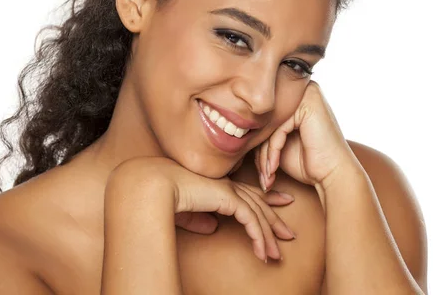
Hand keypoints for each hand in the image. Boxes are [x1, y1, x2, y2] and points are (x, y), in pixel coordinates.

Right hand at [110, 156, 296, 261]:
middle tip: (288, 233)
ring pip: (257, 213)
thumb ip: (198, 218)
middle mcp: (225, 184)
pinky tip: (262, 253)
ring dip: (268, 236)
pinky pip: (251, 220)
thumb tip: (211, 228)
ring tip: (277, 255)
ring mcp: (228, 190)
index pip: (244, 192)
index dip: (264, 198)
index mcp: (215, 184)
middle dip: (274, 218)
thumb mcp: (183, 212)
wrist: (152, 187)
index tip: (280, 201)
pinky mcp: (228, 198)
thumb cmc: (160, 198)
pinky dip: (258, 238)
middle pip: (257, 202)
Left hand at [254, 80, 359, 190]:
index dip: (257, 147)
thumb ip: (262, 132)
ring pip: (269, 126)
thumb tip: (233, 129)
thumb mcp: (278, 145)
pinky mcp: (307, 104)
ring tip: (267, 177)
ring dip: (264, 157)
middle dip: (260, 153)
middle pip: (265, 121)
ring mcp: (305, 94)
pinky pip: (277, 130)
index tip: (258, 172)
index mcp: (294, 96)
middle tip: (262, 177)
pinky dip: (272, 154)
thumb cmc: (308, 163)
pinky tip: (273, 170)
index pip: (264, 119)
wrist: (334, 176)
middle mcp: (301, 89)